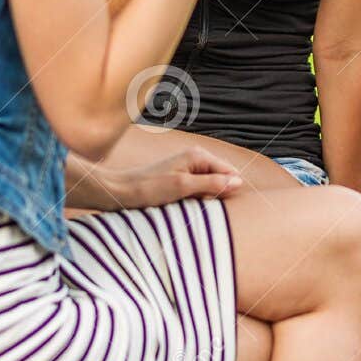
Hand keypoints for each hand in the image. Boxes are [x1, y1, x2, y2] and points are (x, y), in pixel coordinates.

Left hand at [105, 147, 241, 208]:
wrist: (122, 190)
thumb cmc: (149, 188)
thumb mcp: (183, 187)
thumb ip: (212, 184)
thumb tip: (239, 183)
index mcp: (198, 155)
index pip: (230, 172)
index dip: (230, 190)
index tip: (219, 205)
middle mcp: (196, 157)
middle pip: (223, 177)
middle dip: (219, 193)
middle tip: (202, 205)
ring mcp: (189, 167)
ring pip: (212, 184)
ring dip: (208, 197)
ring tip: (193, 205)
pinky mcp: (182, 177)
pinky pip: (201, 188)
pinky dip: (198, 198)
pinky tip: (188, 204)